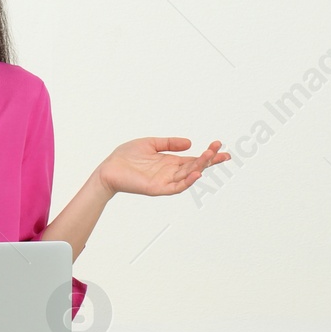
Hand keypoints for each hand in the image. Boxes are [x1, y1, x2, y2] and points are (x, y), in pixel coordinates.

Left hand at [100, 137, 229, 196]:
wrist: (109, 168)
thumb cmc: (126, 157)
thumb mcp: (150, 143)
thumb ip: (169, 143)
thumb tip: (189, 142)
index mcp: (170, 162)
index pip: (194, 159)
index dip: (208, 154)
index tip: (221, 147)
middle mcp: (170, 172)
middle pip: (195, 166)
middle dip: (209, 159)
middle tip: (221, 151)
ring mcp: (165, 181)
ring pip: (188, 175)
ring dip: (200, 166)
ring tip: (209, 156)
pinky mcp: (157, 189)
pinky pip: (176, 187)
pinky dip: (187, 181)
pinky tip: (196, 173)